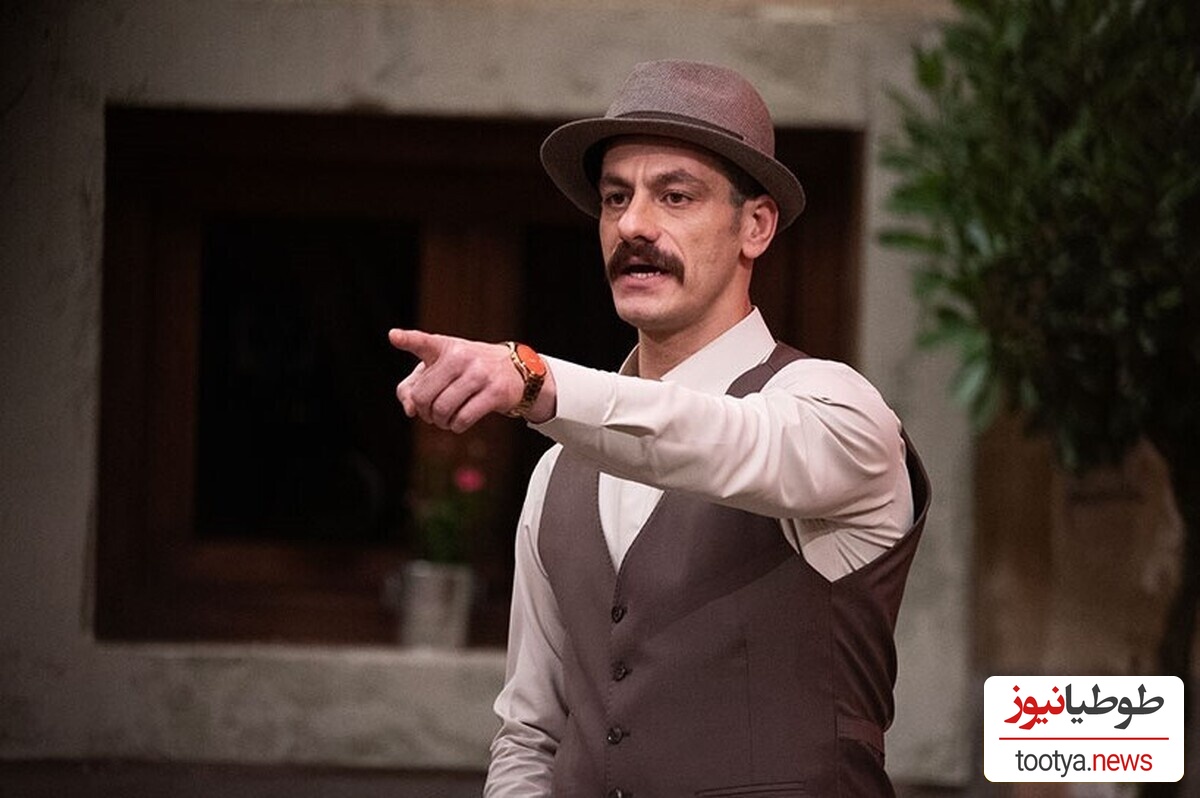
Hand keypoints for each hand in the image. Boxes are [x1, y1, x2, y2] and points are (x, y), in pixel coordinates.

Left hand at [389, 329, 553, 431]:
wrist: (514, 371)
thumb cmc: (468, 371)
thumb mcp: (440, 370)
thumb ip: (413, 387)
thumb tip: (410, 410)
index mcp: (445, 347)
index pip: (423, 342)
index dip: (408, 340)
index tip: (394, 336)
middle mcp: (461, 357)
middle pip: (423, 395)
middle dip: (423, 412)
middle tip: (430, 413)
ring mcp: (480, 373)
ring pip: (442, 409)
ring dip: (439, 422)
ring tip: (444, 420)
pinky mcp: (495, 392)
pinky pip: (462, 419)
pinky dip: (455, 426)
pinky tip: (457, 422)